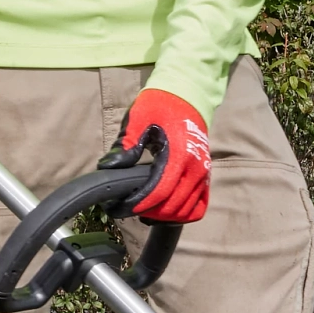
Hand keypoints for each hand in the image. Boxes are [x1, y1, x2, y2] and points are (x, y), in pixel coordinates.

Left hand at [124, 87, 210, 225]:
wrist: (188, 95)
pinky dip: (182, 215)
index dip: (138, 204)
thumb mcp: (138, 119)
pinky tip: (165, 211)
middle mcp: (195, 168)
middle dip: (147, 212)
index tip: (119, 208)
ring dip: (163, 217)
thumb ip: (125, 145)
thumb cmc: (160, 105)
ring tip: (142, 211)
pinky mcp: (206, 177)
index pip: (159, 192)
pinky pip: (199, 207)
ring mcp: (204, 174)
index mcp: (179, 155)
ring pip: (185, 211)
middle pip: (171, 206)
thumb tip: (107, 166)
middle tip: (124, 209)